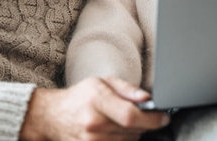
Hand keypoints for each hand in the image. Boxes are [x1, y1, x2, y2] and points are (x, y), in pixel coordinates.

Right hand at [19, 77, 169, 140]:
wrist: (53, 116)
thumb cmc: (81, 96)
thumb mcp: (103, 82)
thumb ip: (127, 89)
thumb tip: (147, 98)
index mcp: (97, 100)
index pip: (130, 116)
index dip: (152, 119)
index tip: (163, 117)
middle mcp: (93, 123)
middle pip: (133, 131)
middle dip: (143, 124)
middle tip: (140, 115)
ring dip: (132, 134)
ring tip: (120, 122)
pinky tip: (115, 132)